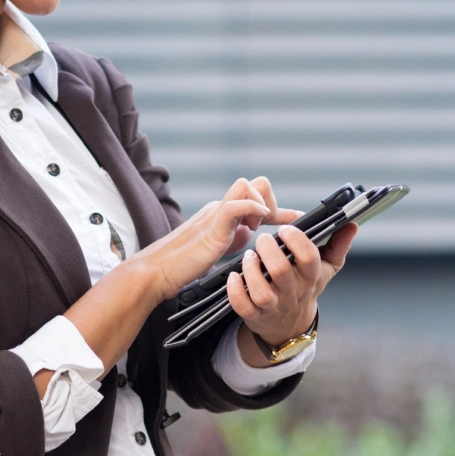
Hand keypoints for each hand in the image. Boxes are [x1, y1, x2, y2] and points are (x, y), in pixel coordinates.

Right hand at [134, 176, 300, 304]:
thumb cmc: (183, 265)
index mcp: (224, 214)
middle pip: (255, 182)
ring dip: (260, 203)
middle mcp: (221, 208)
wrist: (156, 273)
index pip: (256, 197)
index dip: (280, 209)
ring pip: (246, 184)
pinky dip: (251, 208)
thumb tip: (250, 233)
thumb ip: (234, 237)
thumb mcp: (218, 249)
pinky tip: (255, 225)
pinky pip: (234, 205)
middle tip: (264, 228)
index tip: (299, 219)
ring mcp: (216, 215)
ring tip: (255, 228)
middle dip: (269, 201)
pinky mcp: (212, 227)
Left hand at [227, 220, 357, 365]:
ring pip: (261, 292)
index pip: (309, 257)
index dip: (296, 240)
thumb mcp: (326, 268)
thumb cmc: (306, 287)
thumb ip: (338, 245)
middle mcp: (293, 292)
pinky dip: (235, 291)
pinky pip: (243, 307)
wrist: (291, 325)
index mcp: (311, 277)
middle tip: (262, 239)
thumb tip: (352, 225)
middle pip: (280, 271)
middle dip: (268, 250)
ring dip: (251, 270)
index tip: (286, 228)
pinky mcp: (255, 316)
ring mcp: (274, 306)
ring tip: (248, 255)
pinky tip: (233, 276)